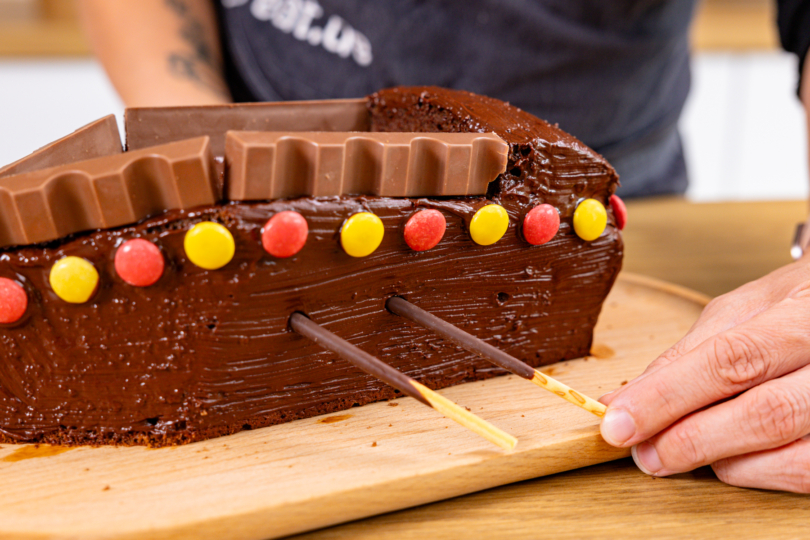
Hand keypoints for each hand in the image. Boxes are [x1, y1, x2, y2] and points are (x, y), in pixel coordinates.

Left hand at [599, 255, 809, 492]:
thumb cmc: (798, 305)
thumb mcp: (744, 309)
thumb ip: (687, 353)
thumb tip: (625, 399)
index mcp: (802, 316)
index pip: (730, 359)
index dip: (667, 395)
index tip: (618, 421)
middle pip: (765, 413)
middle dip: (689, 439)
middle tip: (643, 452)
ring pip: (787, 455)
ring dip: (719, 460)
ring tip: (677, 452)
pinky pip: (804, 473)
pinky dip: (755, 473)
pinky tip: (726, 459)